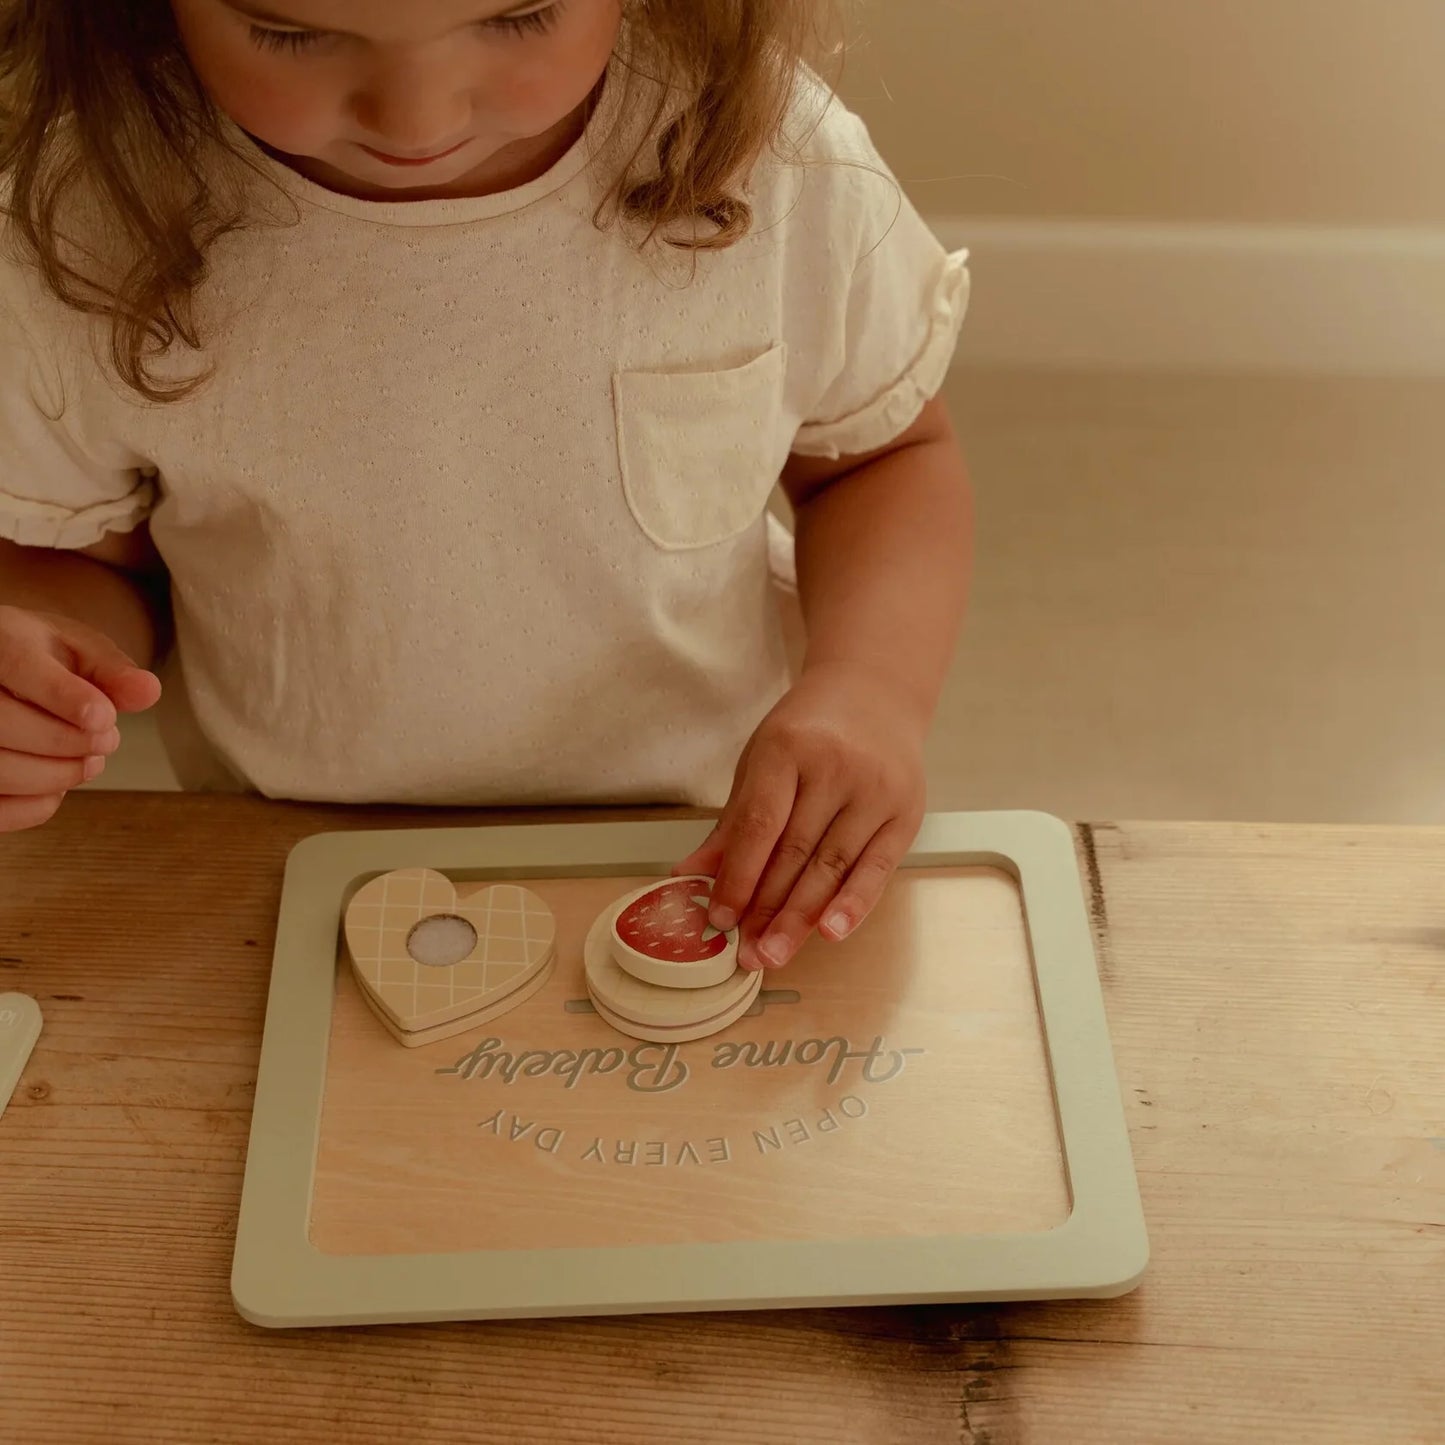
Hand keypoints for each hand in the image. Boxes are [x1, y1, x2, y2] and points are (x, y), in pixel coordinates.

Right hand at [0, 605, 161, 831]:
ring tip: (90, 761)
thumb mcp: (77, 649)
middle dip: (68, 742)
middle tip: (108, 739)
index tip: (105, 718)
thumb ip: (111, 670)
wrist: (2, 666)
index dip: (65, 697)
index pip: (19, 666)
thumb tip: (148, 691)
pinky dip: (35, 806)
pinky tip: (59, 784)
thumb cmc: (39, 658)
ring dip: (56, 776)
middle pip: (3, 724)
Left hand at [674, 662, 927, 970]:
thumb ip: (733, 822)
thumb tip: (690, 874)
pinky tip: (829, 932)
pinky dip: (853, 904)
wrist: (876, 693)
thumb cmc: (809, 731)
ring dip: (801, 917)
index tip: (720, 916)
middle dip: (767, 909)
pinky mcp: (906, 812)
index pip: (760, 825)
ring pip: (832, 867)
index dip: (738, 876)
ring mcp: (875, 791)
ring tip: (775, 952)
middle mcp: (836, 769)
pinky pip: (876, 868)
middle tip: (747, 952)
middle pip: (795, 853)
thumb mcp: (761, 761)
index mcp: (789, 749)